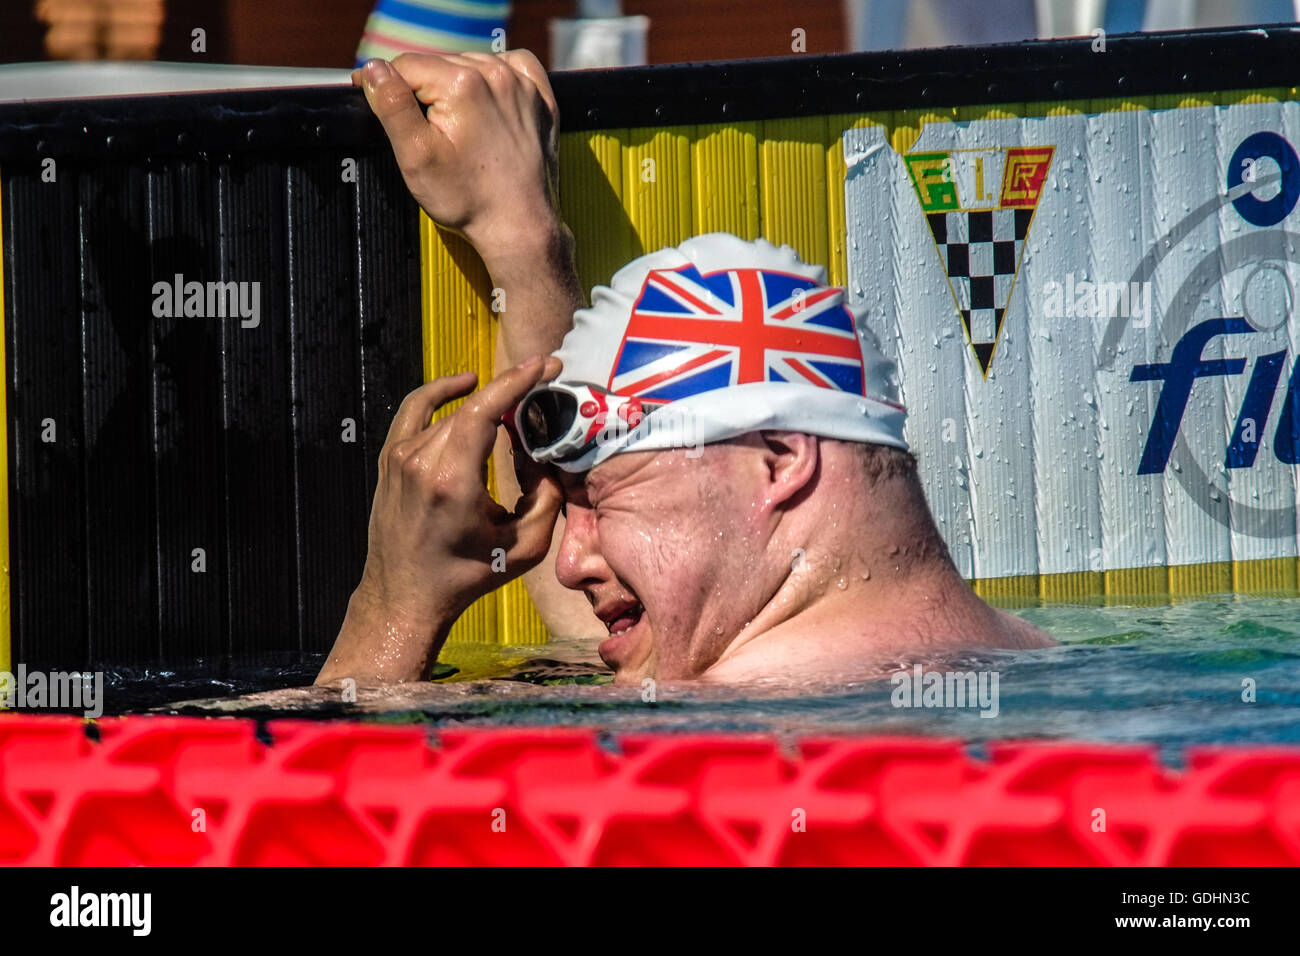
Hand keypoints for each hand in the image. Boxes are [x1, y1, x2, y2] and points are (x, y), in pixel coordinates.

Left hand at [318, 357, 563, 683]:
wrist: (404, 596)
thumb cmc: (464, 577)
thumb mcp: (524, 548)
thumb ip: (548, 498)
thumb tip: (550, 457)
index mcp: (453, 481)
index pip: (485, 409)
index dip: (517, 381)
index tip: (544, 364)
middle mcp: (421, 461)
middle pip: (473, 409)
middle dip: (511, 395)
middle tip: (543, 390)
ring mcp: (400, 457)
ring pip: (452, 415)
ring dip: (485, 407)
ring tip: (517, 407)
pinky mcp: (390, 459)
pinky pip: (416, 410)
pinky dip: (441, 392)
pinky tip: (466, 384)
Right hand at [353, 51, 560, 271]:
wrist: (519, 225)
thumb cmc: (470, 199)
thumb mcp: (417, 156)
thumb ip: (392, 106)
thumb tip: (373, 69)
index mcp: (461, 84)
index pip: (406, 65)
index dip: (385, 83)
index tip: (376, 99)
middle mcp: (496, 74)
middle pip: (439, 65)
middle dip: (424, 90)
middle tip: (426, 130)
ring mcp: (523, 85)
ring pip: (472, 65)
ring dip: (458, 85)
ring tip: (458, 125)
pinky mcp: (541, 97)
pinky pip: (513, 66)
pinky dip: (497, 76)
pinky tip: (489, 101)